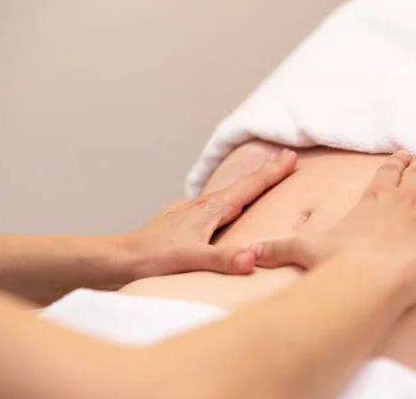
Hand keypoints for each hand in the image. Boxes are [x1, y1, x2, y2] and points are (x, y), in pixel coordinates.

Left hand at [120, 149, 297, 277]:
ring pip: (232, 193)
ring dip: (251, 183)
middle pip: (243, 185)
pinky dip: (234, 198)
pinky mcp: (189, 222)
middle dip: (266, 171)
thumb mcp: (191, 259)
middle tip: (286, 155)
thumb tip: (253, 258)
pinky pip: (220, 205)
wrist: (124, 256)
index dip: (272, 173)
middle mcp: (205, 205)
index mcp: (211, 209)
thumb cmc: (155, 256)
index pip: (250, 187)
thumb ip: (223, 259)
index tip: (291, 156)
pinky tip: (230, 206)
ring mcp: (195, 212)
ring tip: (265, 176)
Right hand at [254, 149, 415, 302]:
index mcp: (374, 197)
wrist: (375, 283)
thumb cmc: (343, 265)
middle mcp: (403, 199)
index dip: (395, 162)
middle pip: (415, 173)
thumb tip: (250, 252)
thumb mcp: (307, 251)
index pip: (387, 172)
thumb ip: (279, 249)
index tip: (401, 155)